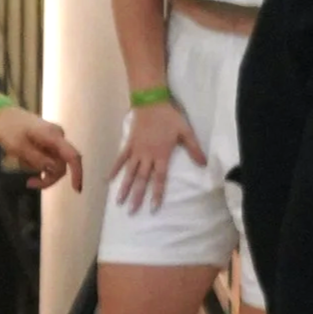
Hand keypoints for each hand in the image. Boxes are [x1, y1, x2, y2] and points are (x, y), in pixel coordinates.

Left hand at [0, 105, 82, 191]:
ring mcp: (53, 140)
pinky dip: (37, 164)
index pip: (72, 156)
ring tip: (20, 162)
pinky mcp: (47, 143)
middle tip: (29, 183)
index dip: (77, 173)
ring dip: (39, 169)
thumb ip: (37, 159)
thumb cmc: (7, 128)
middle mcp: (57, 137)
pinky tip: (23, 160)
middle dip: (47, 177)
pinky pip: (47, 159)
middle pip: (61, 165)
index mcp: (53, 136)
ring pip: (54, 164)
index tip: (76, 190)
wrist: (0, 114)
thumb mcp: (18, 146)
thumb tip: (55, 169)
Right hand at [111, 96, 203, 210]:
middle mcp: (147, 156)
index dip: (157, 193)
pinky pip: (120, 159)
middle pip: (141, 179)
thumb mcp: (186, 131)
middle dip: (137, 196)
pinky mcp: (129, 144)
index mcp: (161, 154)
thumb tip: (204, 164)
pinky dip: (114, 169)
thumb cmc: (170, 117)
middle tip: (132, 211)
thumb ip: (194, 148)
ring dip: (124, 187)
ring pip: (129, 172)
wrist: (151, 102)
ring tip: (119, 201)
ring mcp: (136, 151)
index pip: (159, 178)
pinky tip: (108, 180)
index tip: (153, 208)